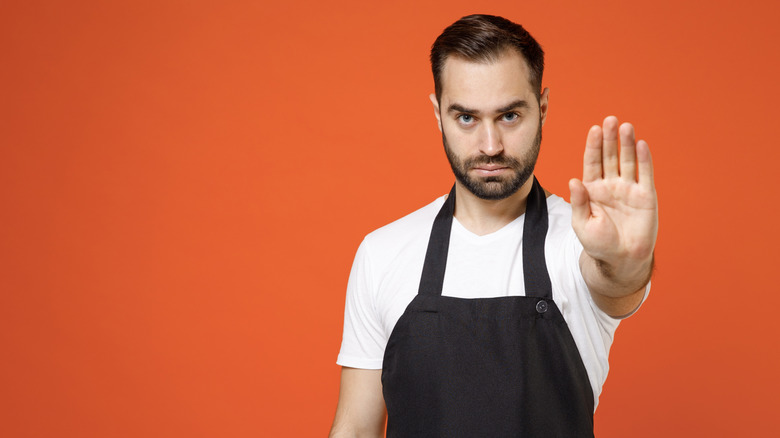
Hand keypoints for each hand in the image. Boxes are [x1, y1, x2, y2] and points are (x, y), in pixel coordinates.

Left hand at [569, 116, 657, 282]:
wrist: (621, 260)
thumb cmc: (598, 244)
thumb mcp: (582, 224)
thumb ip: (579, 202)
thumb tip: (574, 181)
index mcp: (592, 189)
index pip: (592, 162)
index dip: (593, 146)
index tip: (594, 129)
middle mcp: (610, 185)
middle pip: (609, 156)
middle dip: (609, 139)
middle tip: (610, 120)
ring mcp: (628, 189)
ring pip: (627, 161)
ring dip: (626, 144)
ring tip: (625, 127)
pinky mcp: (645, 196)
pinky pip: (645, 174)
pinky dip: (643, 160)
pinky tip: (641, 145)